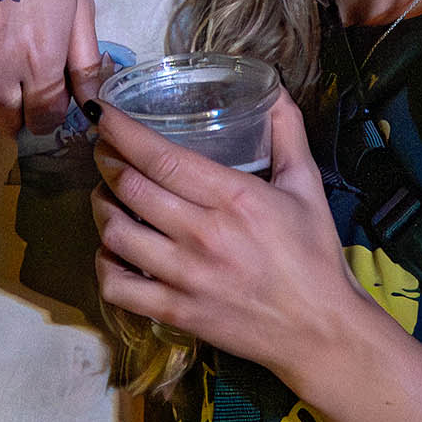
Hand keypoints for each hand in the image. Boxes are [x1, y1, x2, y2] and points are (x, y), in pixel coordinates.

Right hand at [0, 0, 102, 136]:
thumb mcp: (81, 6)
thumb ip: (85, 60)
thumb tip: (92, 99)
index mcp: (41, 59)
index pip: (44, 116)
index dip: (49, 118)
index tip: (50, 109)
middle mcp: (0, 64)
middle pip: (5, 119)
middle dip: (18, 119)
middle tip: (23, 105)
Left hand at [90, 92, 363, 379]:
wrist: (320, 331)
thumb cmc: (314, 257)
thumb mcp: (307, 186)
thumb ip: (288, 134)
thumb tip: (276, 91)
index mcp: (235, 198)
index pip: (162, 157)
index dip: (122, 132)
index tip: (103, 116)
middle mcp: (204, 235)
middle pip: (130, 188)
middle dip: (106, 162)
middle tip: (104, 151)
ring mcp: (186, 276)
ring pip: (116, 233)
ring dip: (101, 207)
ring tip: (106, 195)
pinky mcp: (176, 312)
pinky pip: (118, 286)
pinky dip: (104, 264)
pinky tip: (112, 250)